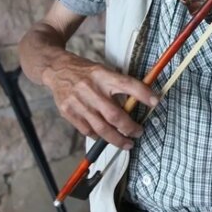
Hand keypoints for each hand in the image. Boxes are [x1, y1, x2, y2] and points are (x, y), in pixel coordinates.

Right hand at [19, 1, 158, 150]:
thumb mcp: (103, 71)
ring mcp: (78, 102)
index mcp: (102, 75)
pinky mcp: (68, 112)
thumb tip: (142, 100)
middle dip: (130, 128)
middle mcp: (91, 89)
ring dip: (118, 139)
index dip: (143, 93)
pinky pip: (88, 131)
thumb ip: (119, 85)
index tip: (156, 101)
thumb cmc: (85, 72)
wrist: (56, 69)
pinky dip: (99, 136)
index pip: (127, 84)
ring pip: (102, 129)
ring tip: (127, 143)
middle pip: (115, 115)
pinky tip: (106, 136)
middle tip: (139, 132)